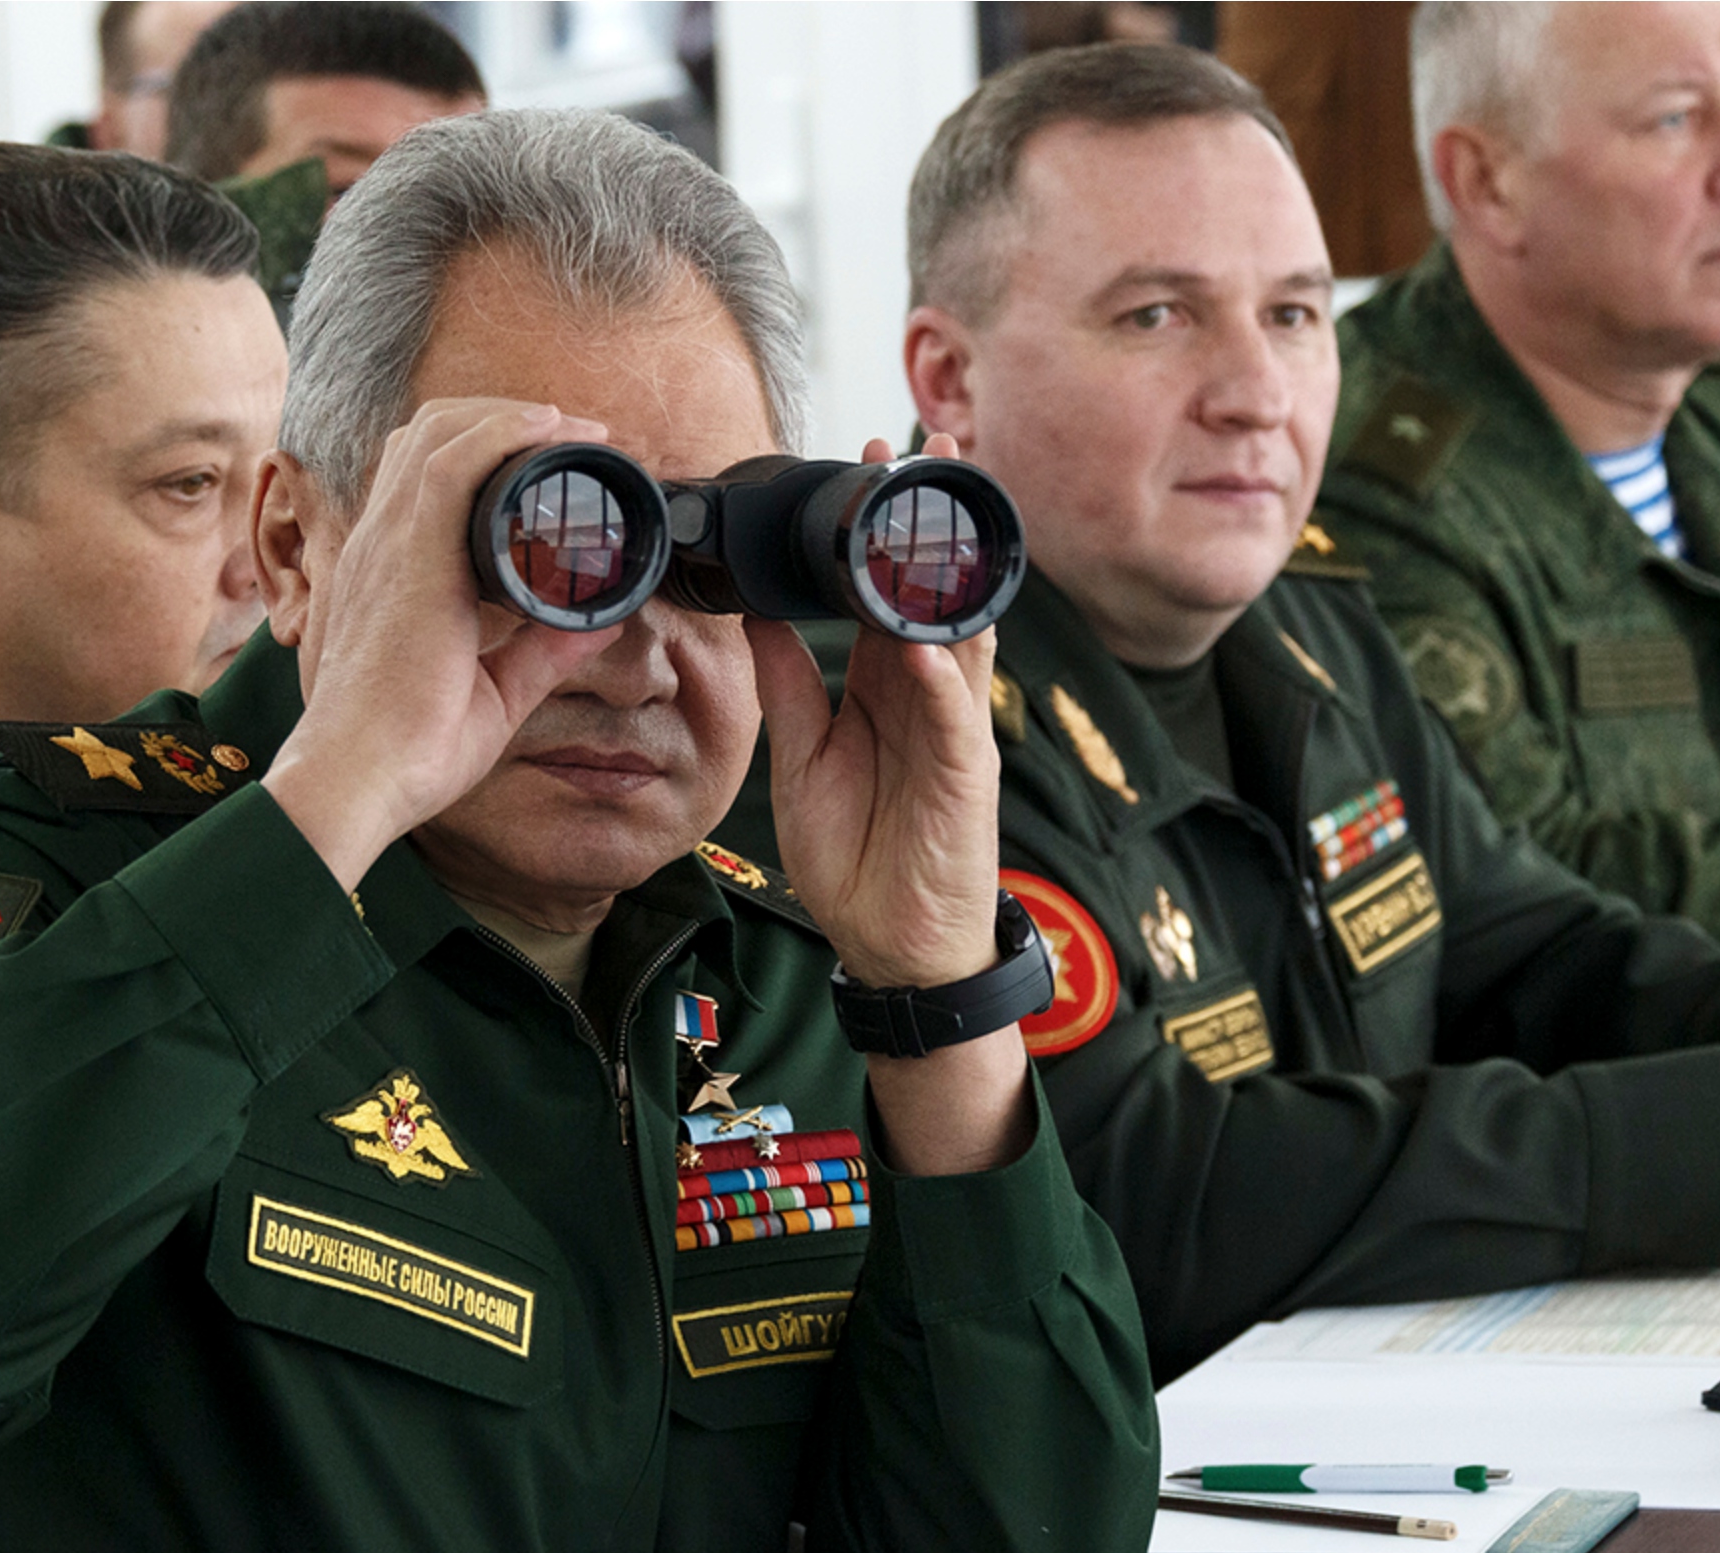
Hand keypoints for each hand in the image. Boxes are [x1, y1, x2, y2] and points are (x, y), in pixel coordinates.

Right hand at [263, 400, 624, 887]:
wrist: (360, 778)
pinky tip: (546, 426)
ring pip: (438, 434)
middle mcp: (381, 544)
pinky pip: (450, 465)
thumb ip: (543, 652)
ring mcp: (389, 545)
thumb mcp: (494, 692)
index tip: (551, 458)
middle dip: (501, 418)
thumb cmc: (409, 749)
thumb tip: (600, 624)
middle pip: (428, 437)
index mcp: (390, 570)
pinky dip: (501, 432)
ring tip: (572, 427)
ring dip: (510, 416)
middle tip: (573, 436)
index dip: (481, 448)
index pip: (420, 474)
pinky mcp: (409, 559)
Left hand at [748, 431, 1026, 1173]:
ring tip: (944, 502)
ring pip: (959, 631)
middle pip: (932, 587)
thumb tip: (756, 611)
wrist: (892, 945)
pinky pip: (952, 715)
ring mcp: (951, 728)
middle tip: (928, 440)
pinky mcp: (963, 772)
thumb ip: (786, 682)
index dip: (875, 526)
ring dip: (951, 568)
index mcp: (884, 685)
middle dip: (931, 515)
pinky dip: (940, 676)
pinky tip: (926, 639)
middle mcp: (925, 694)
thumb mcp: (801, 755)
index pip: (882, 588)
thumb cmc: (859, 855)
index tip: (863, 458)